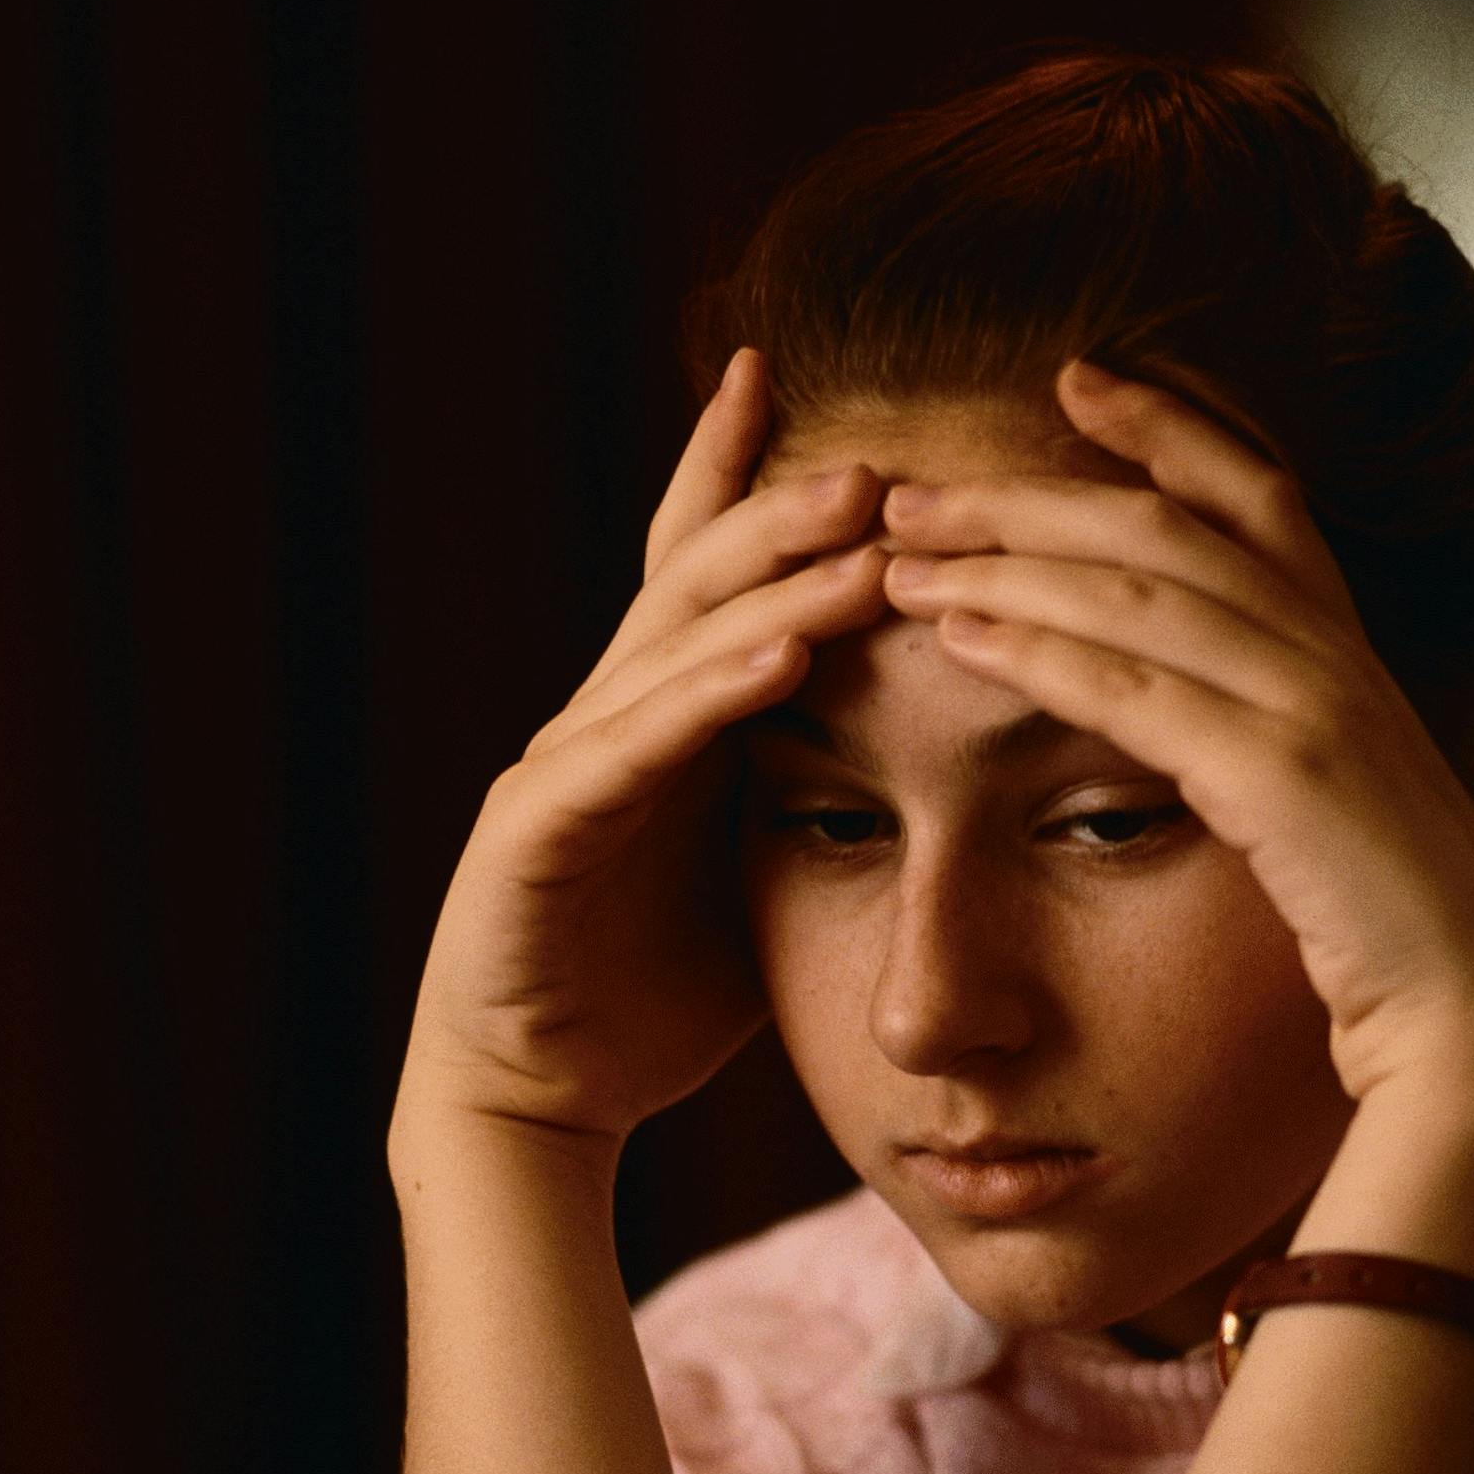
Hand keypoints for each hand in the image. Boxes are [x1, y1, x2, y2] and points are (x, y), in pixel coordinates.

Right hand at [393, 349, 890, 1148]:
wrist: (541, 1095)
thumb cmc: (654, 993)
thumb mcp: (762, 875)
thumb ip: (817, 800)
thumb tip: (936, 751)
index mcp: (661, 721)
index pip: (698, 572)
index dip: (737, 473)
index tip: (785, 378)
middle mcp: (604, 719)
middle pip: (693, 581)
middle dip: (781, 512)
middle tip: (881, 460)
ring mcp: (565, 768)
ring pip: (674, 650)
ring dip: (772, 590)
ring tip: (859, 539)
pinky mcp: (537, 832)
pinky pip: (633, 753)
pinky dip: (706, 701)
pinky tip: (780, 661)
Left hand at [878, 361, 1473, 1125]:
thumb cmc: (1394, 927)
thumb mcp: (1335, 805)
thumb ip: (1276, 746)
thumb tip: (1212, 734)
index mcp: (1347, 652)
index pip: (1255, 496)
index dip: (1168, 426)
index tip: (1074, 378)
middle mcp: (1332, 656)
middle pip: (1162, 530)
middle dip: (1028, 498)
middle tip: (910, 488)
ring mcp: (1313, 709)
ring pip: (1137, 596)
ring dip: (1007, 565)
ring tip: (901, 555)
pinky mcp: (1284, 779)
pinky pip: (1137, 693)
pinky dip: (1040, 652)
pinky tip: (958, 637)